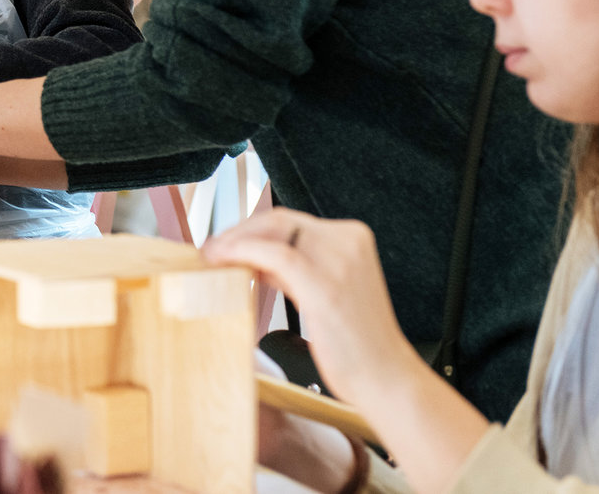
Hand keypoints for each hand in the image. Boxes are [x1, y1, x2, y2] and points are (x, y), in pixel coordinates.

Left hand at [205, 210, 492, 493]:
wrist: (386, 379)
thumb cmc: (355, 344)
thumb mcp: (324, 291)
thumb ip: (293, 269)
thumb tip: (252, 259)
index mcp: (353, 237)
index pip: (290, 220)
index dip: (251, 229)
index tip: (226, 242)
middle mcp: (347, 240)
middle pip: (279, 220)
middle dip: (239, 232)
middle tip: (212, 250)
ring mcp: (339, 260)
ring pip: (272, 233)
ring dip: (235, 242)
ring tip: (213, 258)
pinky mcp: (324, 284)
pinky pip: (274, 255)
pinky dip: (243, 252)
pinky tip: (225, 262)